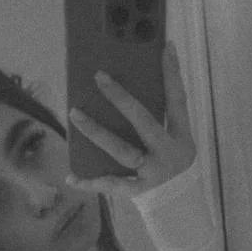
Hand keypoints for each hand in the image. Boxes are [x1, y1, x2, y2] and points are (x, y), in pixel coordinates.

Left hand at [66, 40, 195, 197]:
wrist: (180, 204)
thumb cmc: (169, 161)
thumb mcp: (173, 139)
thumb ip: (155, 118)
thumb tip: (121, 89)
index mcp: (180, 135)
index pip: (177, 99)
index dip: (172, 74)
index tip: (166, 46)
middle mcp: (168, 152)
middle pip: (144, 121)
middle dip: (121, 98)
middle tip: (99, 76)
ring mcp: (152, 172)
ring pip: (122, 150)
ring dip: (96, 132)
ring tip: (74, 113)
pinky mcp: (137, 191)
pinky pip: (110, 185)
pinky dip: (89, 181)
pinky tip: (70, 175)